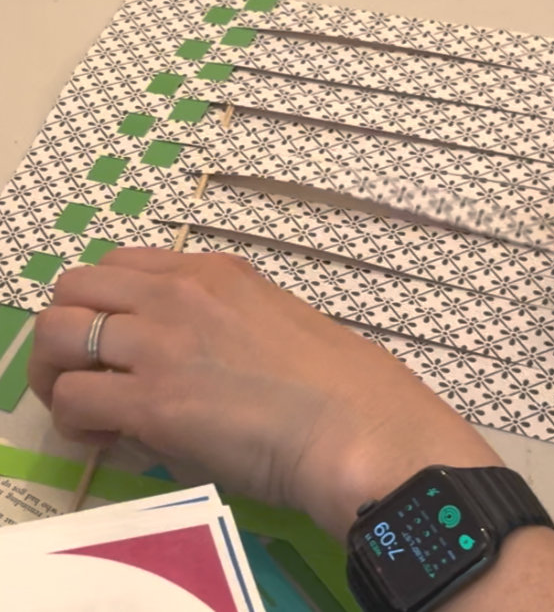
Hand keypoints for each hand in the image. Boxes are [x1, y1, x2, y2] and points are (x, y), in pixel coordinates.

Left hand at [29, 248, 497, 538]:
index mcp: (210, 271)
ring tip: (85, 404)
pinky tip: (107, 436)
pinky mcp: (150, 401)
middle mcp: (175, 294)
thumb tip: (180, 353)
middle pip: (72, 287)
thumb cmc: (332, 380)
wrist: (352, 422)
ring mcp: (158, 343)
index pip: (117, 264)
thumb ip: (216, 318)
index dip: (102, 302)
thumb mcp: (270, 317)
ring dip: (58, 372)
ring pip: (55, 335)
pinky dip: (76, 419)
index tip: (114, 336)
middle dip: (66, 328)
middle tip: (85, 369)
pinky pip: (72, 399)